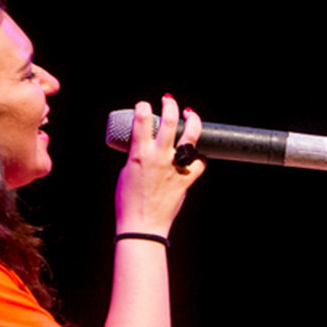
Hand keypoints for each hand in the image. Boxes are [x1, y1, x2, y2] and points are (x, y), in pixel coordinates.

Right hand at [114, 95, 204, 235]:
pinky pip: (200, 162)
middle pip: (170, 122)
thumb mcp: (127, 171)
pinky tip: (197, 152)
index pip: (142, 120)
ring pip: (191, 137)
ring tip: (190, 114)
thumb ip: (138, 156)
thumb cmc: (128, 201)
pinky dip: (199, 156)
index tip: (144, 105)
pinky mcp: (186, 179)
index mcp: (139, 153)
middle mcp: (159, 157)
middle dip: (171, 106)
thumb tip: (146, 147)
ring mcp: (175, 167)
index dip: (144, 107)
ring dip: (192, 121)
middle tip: (169, 101)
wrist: (142, 224)